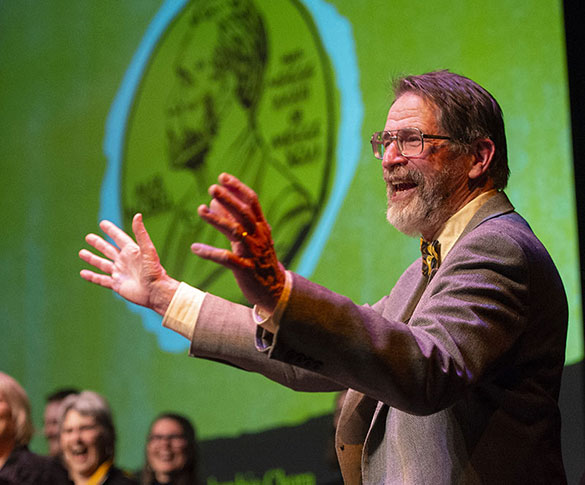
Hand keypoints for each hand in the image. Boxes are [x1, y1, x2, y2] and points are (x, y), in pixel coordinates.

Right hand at [79, 214, 178, 315]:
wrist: (156, 292)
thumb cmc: (154, 271)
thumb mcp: (148, 250)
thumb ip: (141, 233)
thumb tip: (137, 215)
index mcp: (132, 251)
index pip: (119, 238)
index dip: (111, 230)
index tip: (102, 223)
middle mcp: (125, 261)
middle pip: (109, 250)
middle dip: (99, 244)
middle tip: (88, 237)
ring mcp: (120, 273)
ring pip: (103, 264)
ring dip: (93, 258)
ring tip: (82, 253)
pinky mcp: (117, 285)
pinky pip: (102, 280)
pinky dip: (92, 277)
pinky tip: (83, 273)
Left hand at [192, 173, 285, 312]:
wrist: (274, 290)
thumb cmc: (259, 260)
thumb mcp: (249, 237)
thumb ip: (233, 219)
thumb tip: (214, 200)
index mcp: (261, 227)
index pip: (252, 202)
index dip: (238, 188)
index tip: (223, 177)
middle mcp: (259, 237)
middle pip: (244, 213)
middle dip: (229, 199)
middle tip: (212, 188)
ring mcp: (253, 253)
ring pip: (235, 232)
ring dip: (217, 220)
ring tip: (200, 210)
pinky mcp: (245, 269)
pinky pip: (226, 259)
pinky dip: (210, 253)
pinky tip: (195, 248)